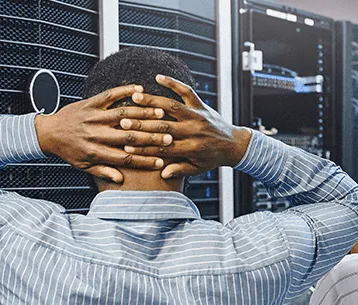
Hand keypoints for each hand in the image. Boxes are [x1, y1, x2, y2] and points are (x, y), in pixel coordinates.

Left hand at [33, 84, 174, 182]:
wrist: (48, 132)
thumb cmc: (68, 151)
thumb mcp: (83, 166)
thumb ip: (102, 172)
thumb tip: (121, 179)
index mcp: (96, 152)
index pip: (125, 159)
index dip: (144, 160)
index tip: (161, 161)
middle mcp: (96, 135)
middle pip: (128, 137)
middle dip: (150, 137)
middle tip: (169, 136)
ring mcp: (93, 117)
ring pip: (122, 115)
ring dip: (143, 113)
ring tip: (161, 112)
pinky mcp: (89, 104)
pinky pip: (109, 95)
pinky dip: (124, 91)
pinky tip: (139, 89)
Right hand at [120, 75, 252, 178]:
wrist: (233, 144)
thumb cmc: (212, 158)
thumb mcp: (197, 168)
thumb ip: (180, 170)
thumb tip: (162, 173)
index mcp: (191, 148)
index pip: (162, 149)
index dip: (144, 149)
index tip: (126, 146)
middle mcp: (193, 131)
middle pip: (163, 127)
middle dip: (142, 124)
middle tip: (123, 121)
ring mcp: (197, 116)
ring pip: (172, 107)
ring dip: (153, 101)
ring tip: (135, 96)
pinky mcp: (201, 105)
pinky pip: (186, 91)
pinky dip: (173, 83)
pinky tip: (158, 77)